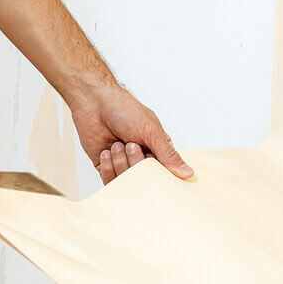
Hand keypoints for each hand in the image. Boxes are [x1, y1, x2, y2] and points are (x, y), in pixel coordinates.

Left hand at [67, 80, 194, 184]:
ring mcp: (123, 163)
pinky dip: (109, 167)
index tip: (155, 170)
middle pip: (144, 179)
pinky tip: (107, 150)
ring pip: (126, 180)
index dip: (160, 175)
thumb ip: (168, 154)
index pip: (165, 173)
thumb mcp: (151, 131)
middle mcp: (141, 157)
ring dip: (121, 162)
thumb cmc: (124, 109)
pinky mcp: (106, 166)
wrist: (94, 103)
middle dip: (136, 162)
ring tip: (117, 144)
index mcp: (157, 149)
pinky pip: (110, 180)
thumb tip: (188, 172)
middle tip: (132, 145)